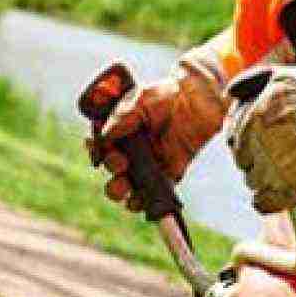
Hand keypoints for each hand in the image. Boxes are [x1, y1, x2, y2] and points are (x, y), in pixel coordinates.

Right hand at [85, 38, 226, 213]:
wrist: (200, 100)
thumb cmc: (168, 95)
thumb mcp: (141, 99)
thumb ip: (122, 117)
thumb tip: (104, 136)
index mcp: (121, 130)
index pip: (101, 145)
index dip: (95, 150)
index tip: (98, 150)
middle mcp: (132, 148)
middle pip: (112, 168)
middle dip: (112, 170)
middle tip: (120, 164)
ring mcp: (148, 163)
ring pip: (127, 185)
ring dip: (120, 190)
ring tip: (124, 189)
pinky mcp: (166, 174)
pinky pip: (151, 193)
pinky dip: (143, 201)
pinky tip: (140, 201)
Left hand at [225, 44, 295, 213]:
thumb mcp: (277, 74)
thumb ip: (248, 81)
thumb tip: (228, 93)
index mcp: (254, 119)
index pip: (233, 143)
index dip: (245, 144)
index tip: (258, 145)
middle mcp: (261, 144)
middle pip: (243, 164)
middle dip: (254, 160)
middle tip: (273, 157)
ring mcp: (278, 168)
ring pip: (254, 184)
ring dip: (261, 180)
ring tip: (278, 173)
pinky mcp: (295, 186)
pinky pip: (267, 203)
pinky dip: (265, 203)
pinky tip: (267, 199)